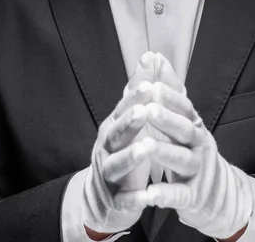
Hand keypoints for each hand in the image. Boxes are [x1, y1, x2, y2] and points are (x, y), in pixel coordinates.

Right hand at [80, 51, 160, 233]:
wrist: (104, 196)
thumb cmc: (123, 148)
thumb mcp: (131, 118)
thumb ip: (141, 88)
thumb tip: (151, 55)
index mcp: (115, 126)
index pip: (124, 108)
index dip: (135, 96)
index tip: (148, 83)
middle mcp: (108, 147)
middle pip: (116, 133)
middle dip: (129, 121)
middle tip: (143, 111)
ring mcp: (109, 173)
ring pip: (117, 164)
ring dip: (130, 157)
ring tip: (144, 149)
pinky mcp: (115, 199)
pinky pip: (123, 200)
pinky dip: (132, 199)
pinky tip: (143, 198)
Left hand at [126, 54, 253, 239]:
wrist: (219, 194)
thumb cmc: (192, 150)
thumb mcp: (183, 119)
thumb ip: (168, 89)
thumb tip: (155, 56)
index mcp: (193, 124)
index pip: (183, 106)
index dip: (169, 96)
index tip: (152, 85)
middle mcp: (198, 144)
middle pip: (184, 129)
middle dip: (166, 119)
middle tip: (148, 109)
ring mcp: (197, 170)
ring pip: (181, 160)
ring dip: (163, 153)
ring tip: (145, 147)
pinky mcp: (193, 196)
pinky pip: (179, 195)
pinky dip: (165, 194)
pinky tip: (149, 194)